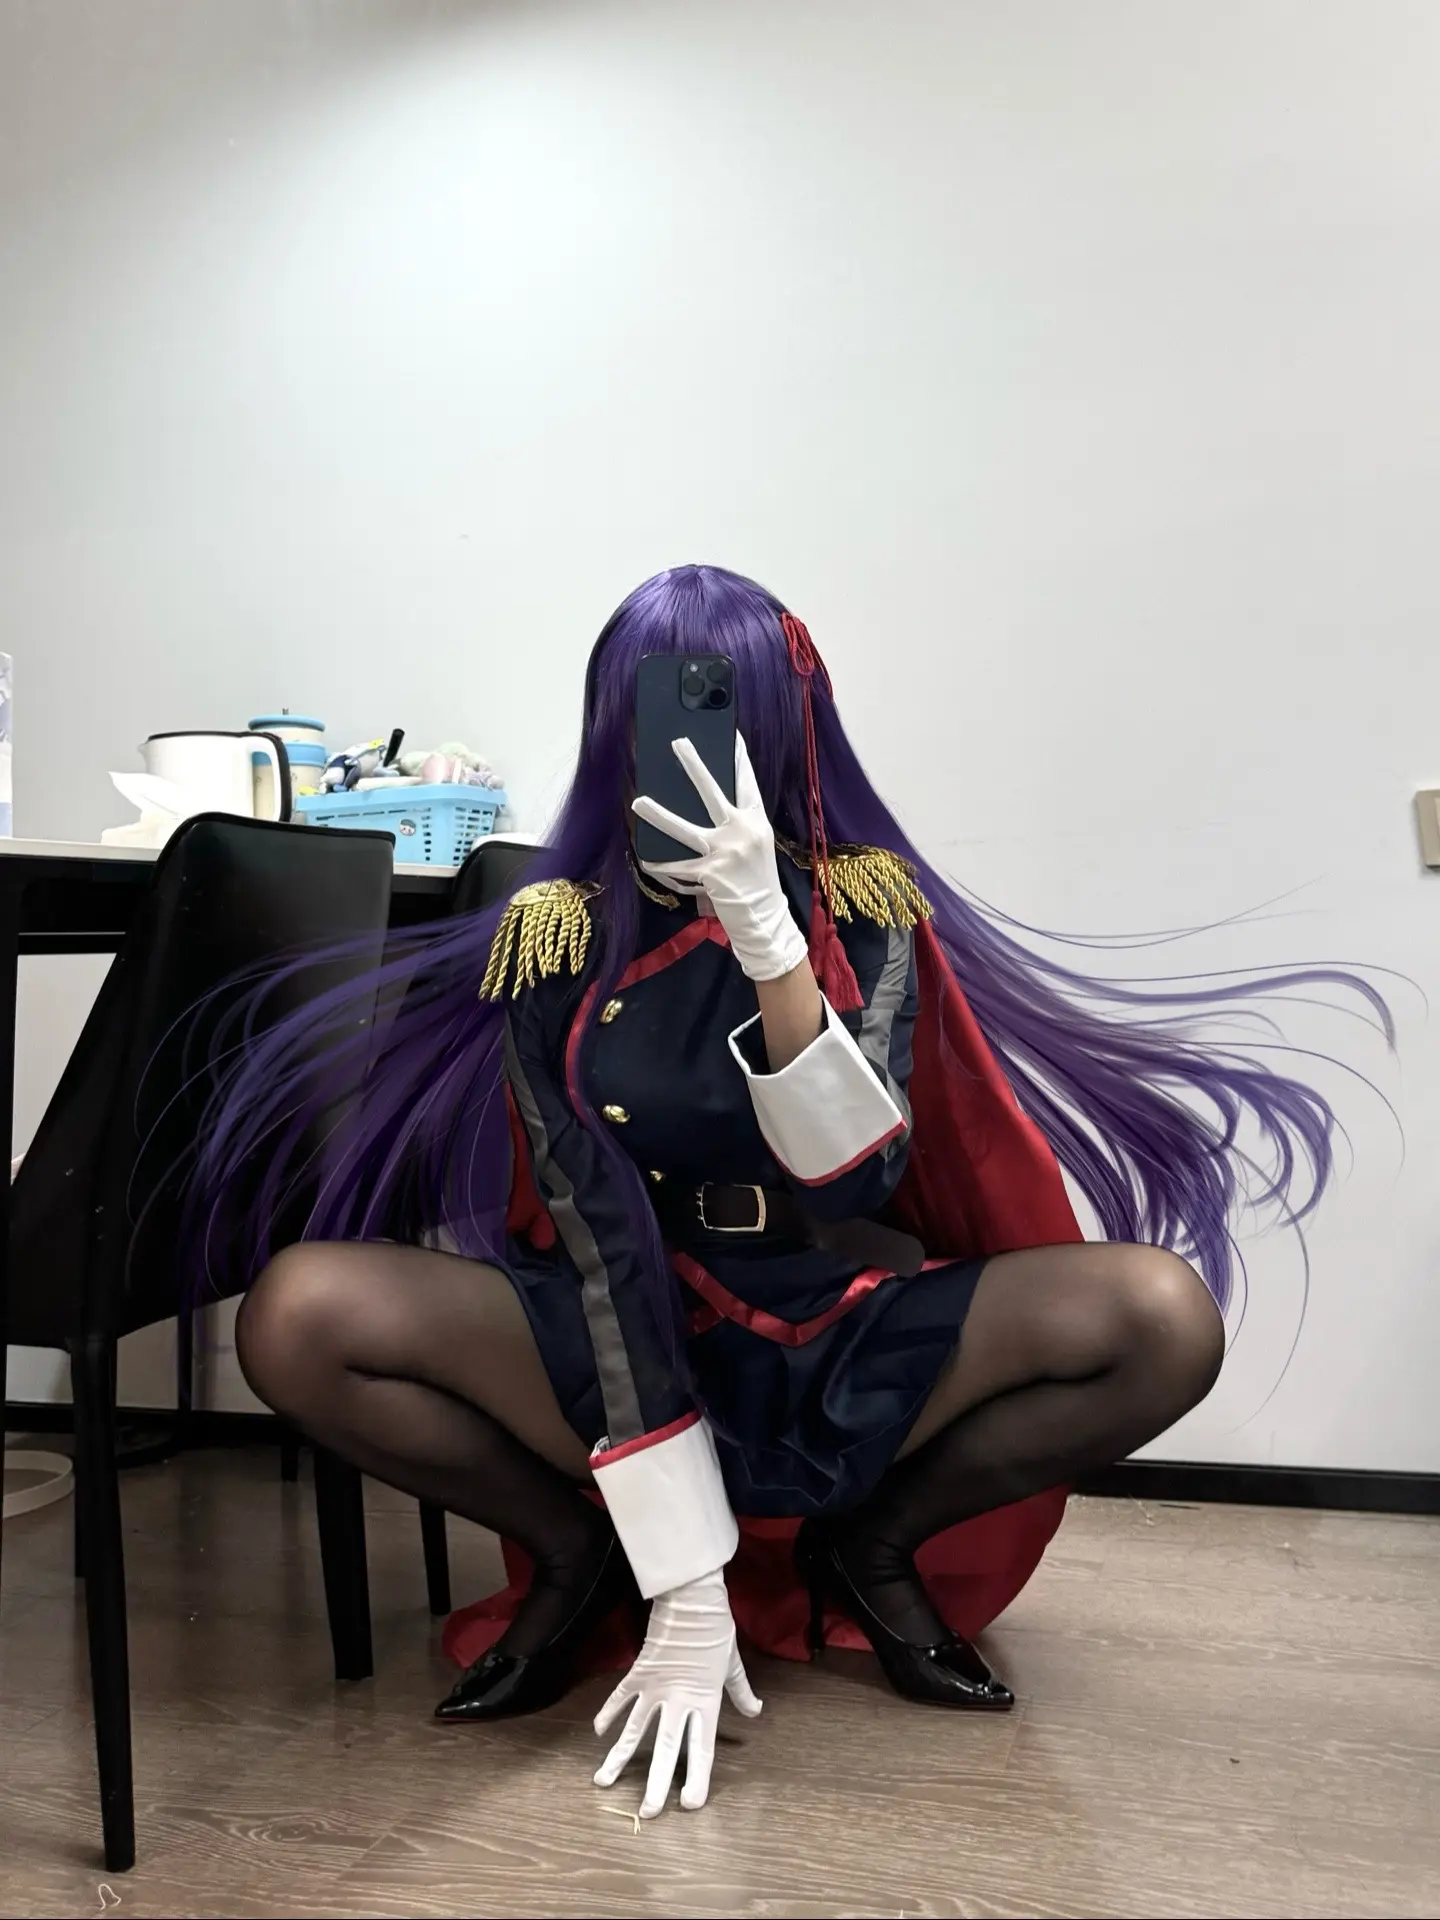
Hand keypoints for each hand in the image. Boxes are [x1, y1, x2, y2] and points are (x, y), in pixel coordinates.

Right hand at [593, 1569, 761, 1817]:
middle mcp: (678, 1701)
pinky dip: (608, 1713)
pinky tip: (597, 1733)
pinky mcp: (639, 1672)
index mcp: (705, 1702)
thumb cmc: (716, 1630)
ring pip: (634, 1730)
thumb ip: (742, 1693)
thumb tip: (756, 1711)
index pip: (701, 1750)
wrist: (692, 1599)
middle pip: (667, 1750)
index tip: (689, 1806)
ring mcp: (655, 1688)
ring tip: (602, 1782)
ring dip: (619, 1758)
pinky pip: (620, 1698)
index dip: (697, 1780)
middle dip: (656, 1785)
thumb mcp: (733, 1664)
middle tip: (647, 1813)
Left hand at [631, 735, 808, 982]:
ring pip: (684, 829)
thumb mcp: (755, 845)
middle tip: (679, 743)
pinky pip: (677, 866)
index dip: (740, 758)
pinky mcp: (710, 874)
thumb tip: (701, 807)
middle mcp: (742, 832)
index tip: (732, 735)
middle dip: (694, 766)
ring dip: (659, 815)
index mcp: (756, 821)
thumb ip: (735, 825)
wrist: (765, 918)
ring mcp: (725, 853)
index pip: (747, 783)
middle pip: (713, 793)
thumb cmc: (757, 880)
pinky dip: (660, 863)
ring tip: (638, 801)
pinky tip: (644, 857)